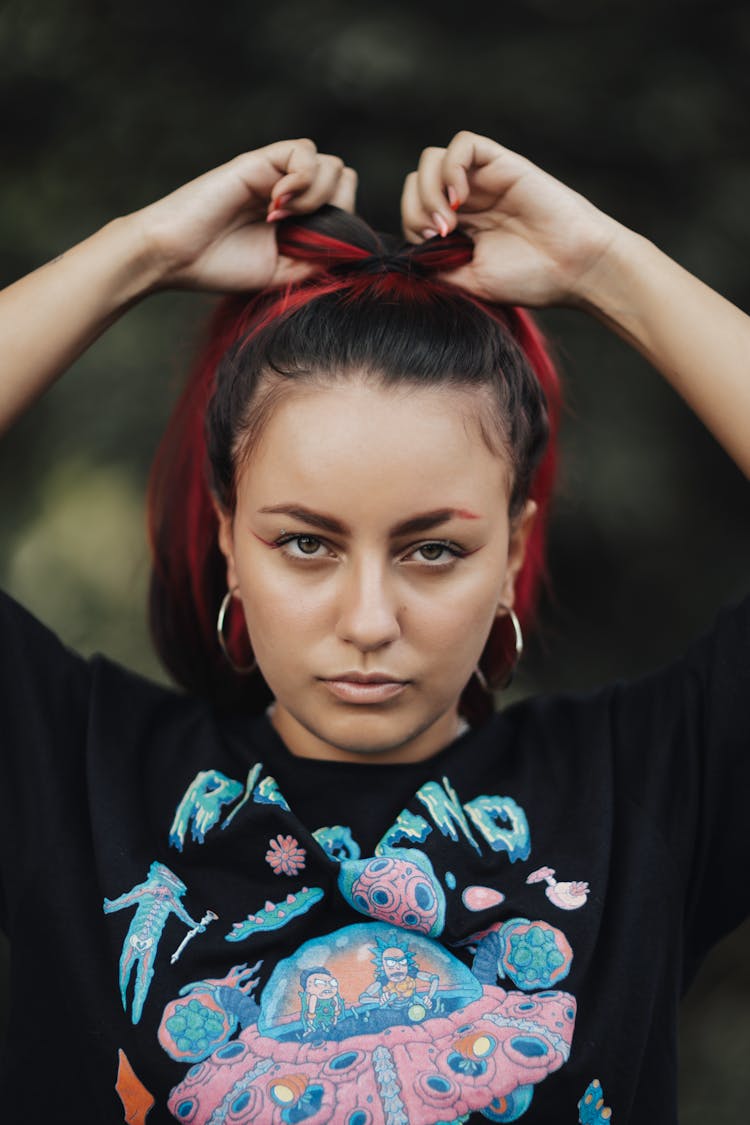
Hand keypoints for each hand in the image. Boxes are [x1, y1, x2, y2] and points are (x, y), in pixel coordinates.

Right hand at [133, 138, 356, 291]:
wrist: (175, 256)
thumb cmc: (219, 266)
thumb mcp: (283, 274)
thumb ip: (319, 259)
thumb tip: (354, 248)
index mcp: (298, 216)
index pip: (345, 203)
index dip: (342, 222)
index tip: (314, 248)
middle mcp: (290, 190)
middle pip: (344, 177)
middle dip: (336, 206)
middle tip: (300, 230)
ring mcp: (276, 173)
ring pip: (330, 163)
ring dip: (317, 195)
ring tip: (281, 217)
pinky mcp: (259, 160)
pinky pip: (303, 152)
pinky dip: (301, 179)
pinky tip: (277, 203)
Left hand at [401, 131, 620, 306]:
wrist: (575, 269)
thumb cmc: (532, 279)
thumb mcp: (470, 282)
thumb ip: (437, 266)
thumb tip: (406, 257)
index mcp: (460, 225)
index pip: (413, 208)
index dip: (411, 225)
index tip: (432, 249)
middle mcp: (468, 198)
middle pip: (416, 181)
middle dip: (415, 209)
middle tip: (440, 235)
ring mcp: (484, 178)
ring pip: (431, 159)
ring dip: (428, 191)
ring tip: (449, 222)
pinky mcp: (503, 162)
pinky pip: (462, 144)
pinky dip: (450, 168)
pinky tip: (461, 200)